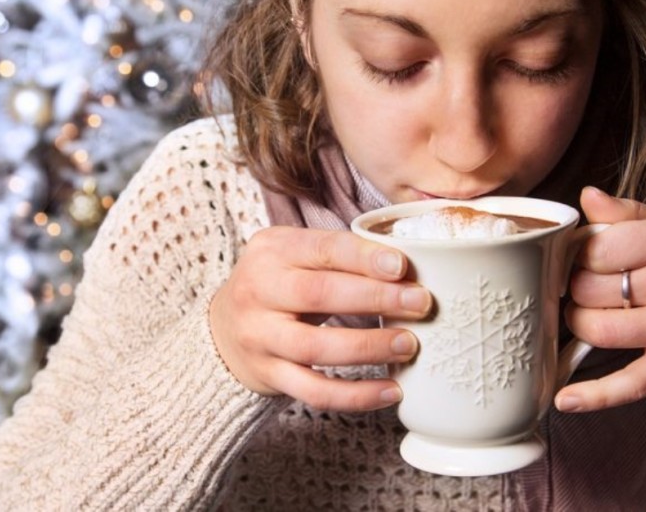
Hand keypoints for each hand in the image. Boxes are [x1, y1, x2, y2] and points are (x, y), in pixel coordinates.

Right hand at [209, 226, 431, 411]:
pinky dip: (355, 395)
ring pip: (316, 347)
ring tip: (408, 345)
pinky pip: (314, 391)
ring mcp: (260, 336)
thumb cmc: (280, 285)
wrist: (224, 329)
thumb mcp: (296, 255)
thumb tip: (409, 269)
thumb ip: (341, 256)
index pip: (322, 249)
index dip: (363, 257)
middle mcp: (258, 290)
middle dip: (375, 298)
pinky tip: (390, 392)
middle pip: (319, 294)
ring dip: (368, 347)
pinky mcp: (268, 375)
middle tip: (421, 303)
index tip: (402, 266)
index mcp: (272, 250)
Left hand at [556, 187, 645, 412]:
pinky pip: (631, 384)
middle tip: (582, 286)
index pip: (602, 248)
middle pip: (593, 290)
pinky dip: (594, 395)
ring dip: (579, 323)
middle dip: (575, 288)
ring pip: (601, 331)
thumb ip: (627, 213)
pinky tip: (564, 398)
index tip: (579, 258)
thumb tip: (587, 198)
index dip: (578, 254)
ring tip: (585, 313)